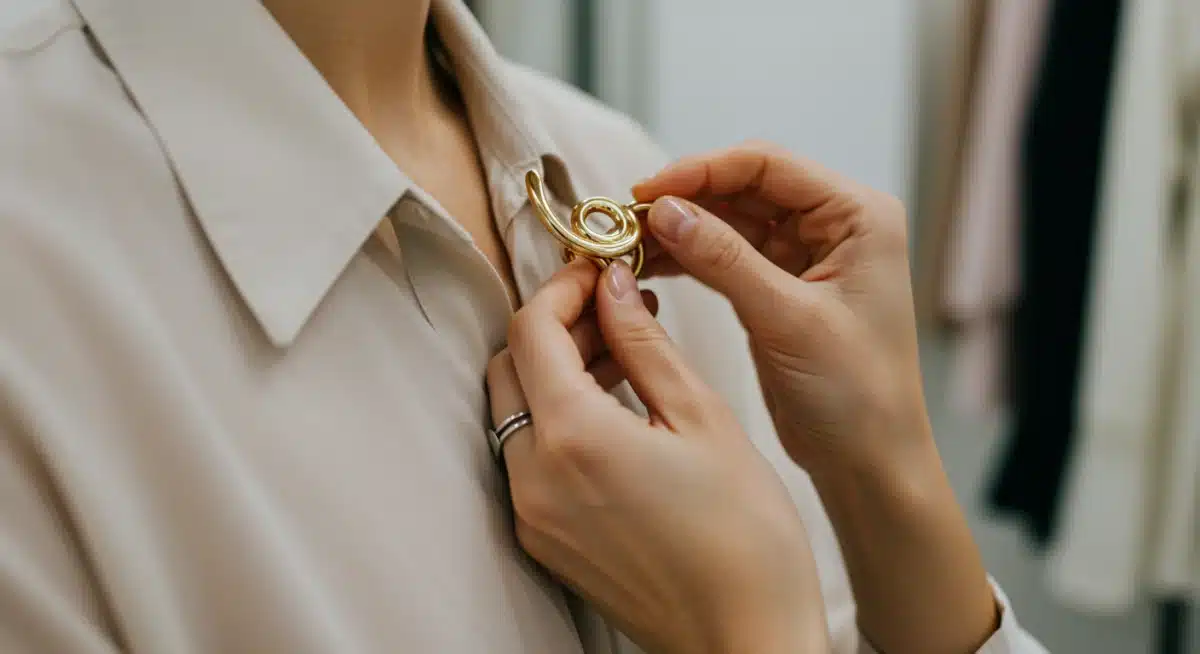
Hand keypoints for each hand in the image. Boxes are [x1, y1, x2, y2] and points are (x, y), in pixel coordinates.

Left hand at [486, 260, 828, 653]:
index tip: (597, 273)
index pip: (530, 331)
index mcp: (574, 439)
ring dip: (555, 371)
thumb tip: (613, 290)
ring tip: (624, 352)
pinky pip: (530, 458)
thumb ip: (645, 346)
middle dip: (554, 326)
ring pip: (516, 412)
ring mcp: (533, 515)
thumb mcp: (703, 420)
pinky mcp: (546, 539)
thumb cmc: (745, 540)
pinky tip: (613, 408)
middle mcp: (535, 479)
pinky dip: (558, 419)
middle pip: (510, 368)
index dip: (561, 288)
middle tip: (612, 309)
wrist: (745, 639)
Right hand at [633, 142, 997, 653]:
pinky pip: (727, 257)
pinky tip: (649, 264)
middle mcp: (836, 226)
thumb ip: (724, 258)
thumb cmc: (855, 394)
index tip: (646, 193)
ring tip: (627, 243)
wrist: (870, 464)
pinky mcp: (782, 288)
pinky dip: (689, 258)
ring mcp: (808, 257)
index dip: (702, 172)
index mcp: (857, 217)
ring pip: (730, 222)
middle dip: (685, 200)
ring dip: (681, 229)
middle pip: (745, 188)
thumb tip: (665, 211)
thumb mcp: (786, 318)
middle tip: (626, 219)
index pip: (767, 165)